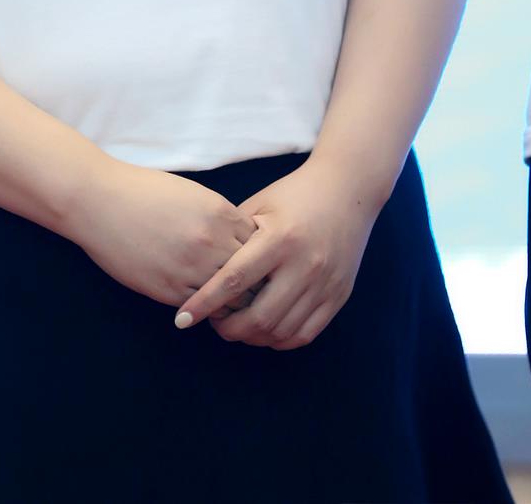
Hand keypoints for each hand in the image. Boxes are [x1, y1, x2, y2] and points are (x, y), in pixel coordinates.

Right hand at [71, 158, 255, 306]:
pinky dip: (205, 308)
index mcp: (220, 213)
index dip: (258, 254)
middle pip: (251, 274)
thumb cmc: (145, 191)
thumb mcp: (193, 195)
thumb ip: (220, 218)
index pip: (259, 244)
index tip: (254, 261)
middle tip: (249, 289)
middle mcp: (211, 241)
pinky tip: (203, 304)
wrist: (100, 200)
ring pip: (230, 298)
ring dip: (230, 300)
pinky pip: (201, 308)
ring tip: (228, 302)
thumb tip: (240, 242)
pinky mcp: (169, 290)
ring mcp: (190, 267)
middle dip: (252, 282)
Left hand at [173, 160, 379, 349]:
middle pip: (258, 317)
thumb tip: (203, 268)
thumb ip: (233, 236)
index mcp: (279, 238)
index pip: (233, 281)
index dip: (204, 304)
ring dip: (253, 337)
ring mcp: (324, 284)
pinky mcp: (338, 296)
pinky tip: (265, 330)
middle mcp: (304, 265)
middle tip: (214, 323)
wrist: (348, 189)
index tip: (182, 319)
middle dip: (228, 329)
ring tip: (237, 326)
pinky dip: (279, 340)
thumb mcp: (260, 205)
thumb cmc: (295, 193)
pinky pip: (304, 334)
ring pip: (280, 331)